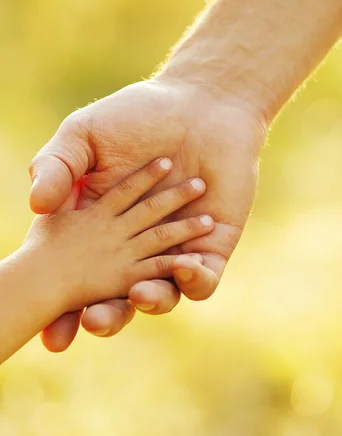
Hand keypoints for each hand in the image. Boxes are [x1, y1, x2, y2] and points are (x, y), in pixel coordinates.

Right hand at [30, 77, 265, 349]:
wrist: (201, 105)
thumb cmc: (138, 114)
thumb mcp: (83, 136)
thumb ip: (57, 167)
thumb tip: (36, 202)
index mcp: (102, 228)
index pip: (77, 276)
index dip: (64, 306)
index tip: (53, 329)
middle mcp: (136, 247)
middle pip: (118, 297)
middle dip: (106, 316)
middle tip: (94, 320)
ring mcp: (174, 250)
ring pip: (161, 294)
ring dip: (150, 300)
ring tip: (139, 294)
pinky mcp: (211, 248)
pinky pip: (202, 279)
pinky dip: (193, 280)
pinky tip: (183, 266)